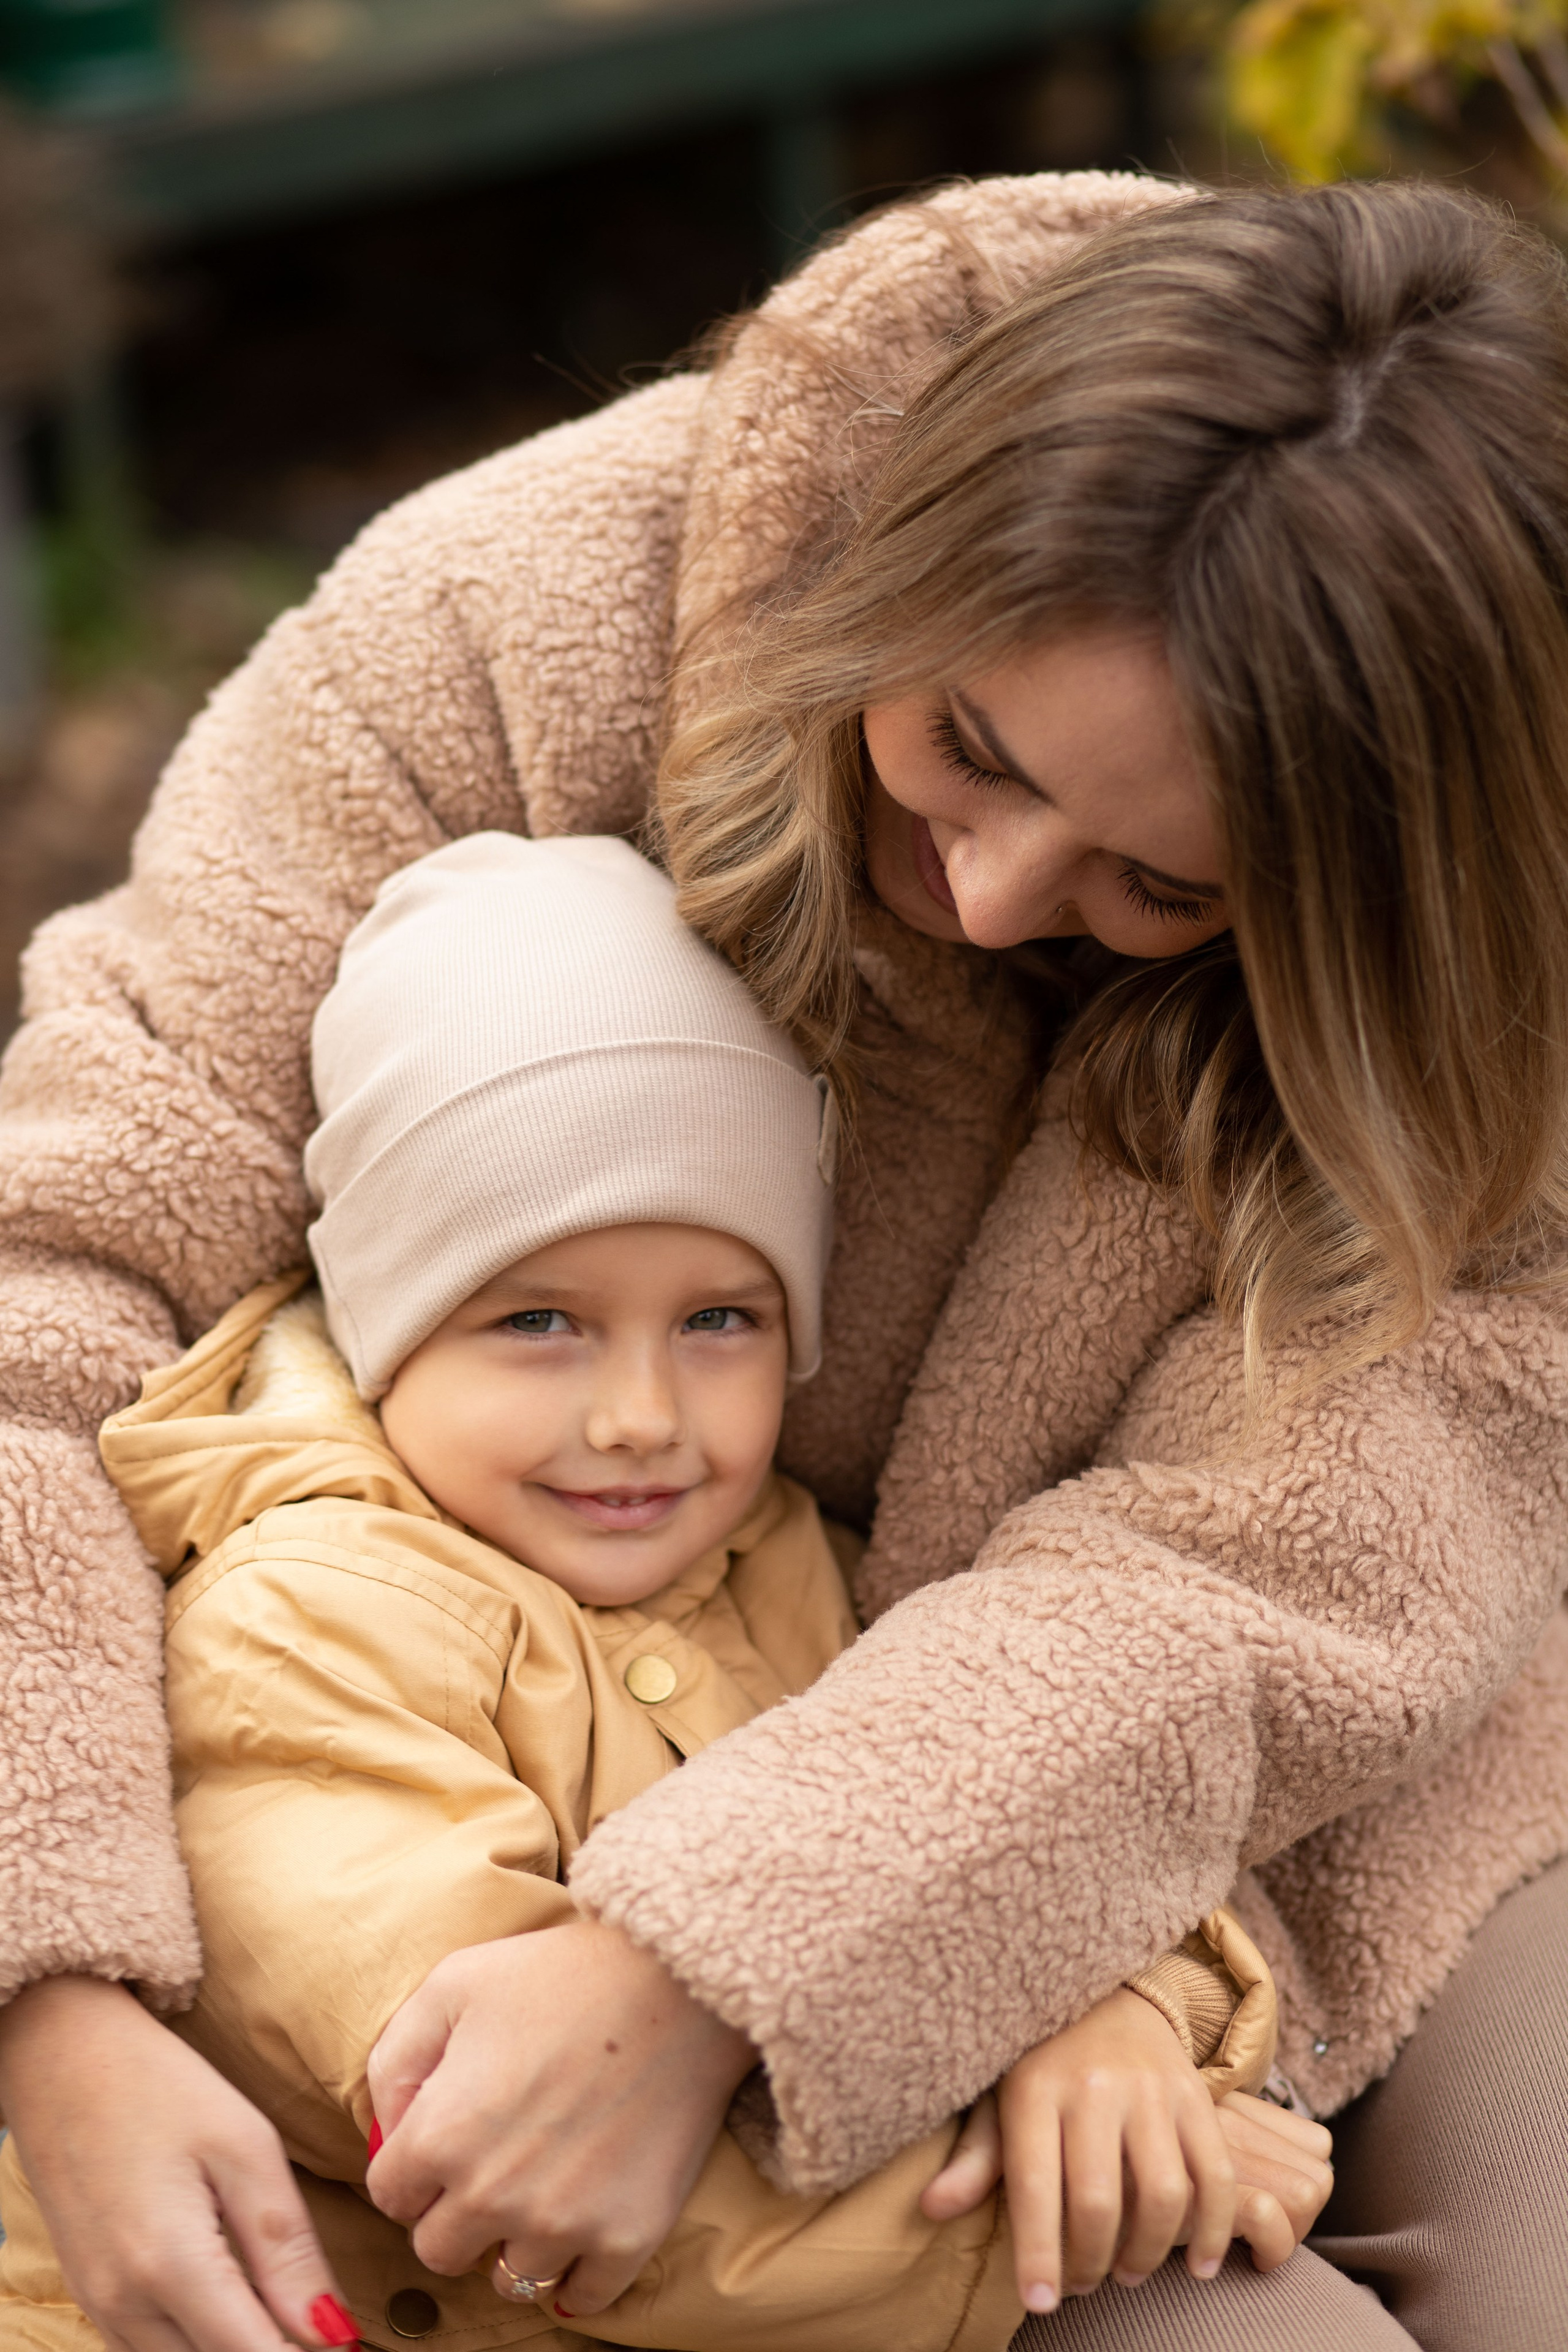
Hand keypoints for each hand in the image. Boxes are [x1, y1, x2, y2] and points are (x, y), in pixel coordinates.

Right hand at [0, 1976, 350, 2351]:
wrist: (63, 2060)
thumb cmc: (161, 2089)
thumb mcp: (245, 2148)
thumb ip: (288, 2248)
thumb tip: (334, 2331)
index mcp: (171, 2266)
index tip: (351, 2341)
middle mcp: (125, 2307)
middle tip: (325, 2324)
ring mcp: (102, 2309)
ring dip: (239, 2347)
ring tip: (283, 2307)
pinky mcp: (94, 2301)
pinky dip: (200, 2342)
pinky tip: (236, 2303)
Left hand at [366, 1921, 754, 2317]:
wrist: (678, 1980)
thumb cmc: (560, 1975)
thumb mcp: (453, 1984)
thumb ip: (396, 2062)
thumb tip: (383, 2136)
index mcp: (441, 2134)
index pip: (389, 2196)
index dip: (413, 2166)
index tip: (448, 2140)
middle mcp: (492, 2195)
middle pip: (439, 2251)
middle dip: (455, 2213)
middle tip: (494, 2166)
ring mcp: (563, 2223)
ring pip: (508, 2279)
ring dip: (515, 2242)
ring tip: (543, 2189)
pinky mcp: (627, 2236)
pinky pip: (582, 2297)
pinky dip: (578, 2272)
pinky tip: (583, 2223)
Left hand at [920, 1988, 1332, 2314]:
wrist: (1107, 1991)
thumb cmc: (1043, 2058)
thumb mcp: (1000, 2096)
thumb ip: (977, 2158)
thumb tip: (932, 2209)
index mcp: (1035, 2088)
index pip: (1035, 2185)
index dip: (1037, 2252)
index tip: (1040, 2302)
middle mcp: (1093, 2086)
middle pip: (1099, 2201)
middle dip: (1090, 2261)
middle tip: (1082, 2283)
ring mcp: (1150, 2089)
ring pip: (1163, 2195)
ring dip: (1148, 2253)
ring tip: (1128, 2272)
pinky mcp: (1194, 2094)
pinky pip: (1216, 2174)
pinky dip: (1215, 2229)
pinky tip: (1203, 2263)